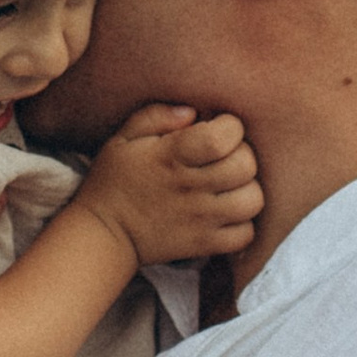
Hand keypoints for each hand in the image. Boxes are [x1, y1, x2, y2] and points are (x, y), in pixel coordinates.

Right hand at [75, 103, 262, 270]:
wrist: (103, 233)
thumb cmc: (115, 179)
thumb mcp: (124, 137)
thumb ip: (157, 115)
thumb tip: (193, 112)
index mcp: (172, 158)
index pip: (223, 137)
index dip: (230, 126)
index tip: (217, 128)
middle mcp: (190, 189)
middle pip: (245, 166)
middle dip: (242, 154)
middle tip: (225, 156)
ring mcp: (201, 220)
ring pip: (252, 201)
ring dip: (247, 188)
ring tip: (230, 185)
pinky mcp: (204, 245)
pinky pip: (245, 235)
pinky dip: (244, 223)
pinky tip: (227, 212)